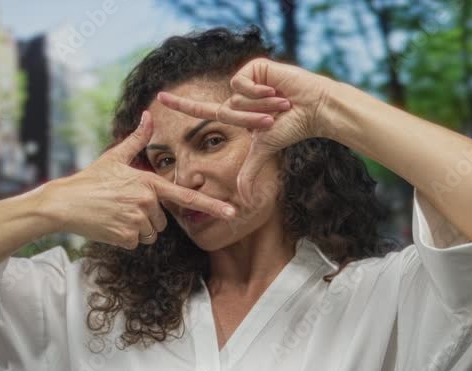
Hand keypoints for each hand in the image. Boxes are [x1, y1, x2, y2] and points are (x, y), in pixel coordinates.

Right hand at [40, 110, 236, 249]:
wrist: (64, 203)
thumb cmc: (90, 180)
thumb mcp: (114, 157)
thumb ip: (137, 139)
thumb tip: (148, 115)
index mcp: (148, 182)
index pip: (185, 196)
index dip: (211, 205)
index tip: (231, 212)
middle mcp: (147, 201)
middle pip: (162, 221)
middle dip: (147, 218)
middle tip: (123, 207)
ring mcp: (137, 221)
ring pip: (150, 234)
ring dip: (136, 229)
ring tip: (116, 216)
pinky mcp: (126, 237)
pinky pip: (136, 243)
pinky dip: (124, 238)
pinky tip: (110, 225)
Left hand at [156, 57, 335, 203]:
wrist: (312, 110)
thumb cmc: (292, 128)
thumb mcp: (264, 150)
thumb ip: (249, 172)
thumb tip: (243, 201)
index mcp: (235, 113)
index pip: (202, 111)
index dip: (181, 105)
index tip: (158, 98)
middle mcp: (237, 96)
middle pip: (225, 112)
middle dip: (251, 120)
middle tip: (274, 119)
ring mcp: (244, 80)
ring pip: (233, 98)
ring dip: (257, 107)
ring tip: (280, 104)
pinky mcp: (253, 68)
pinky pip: (241, 83)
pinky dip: (257, 91)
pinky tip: (276, 91)